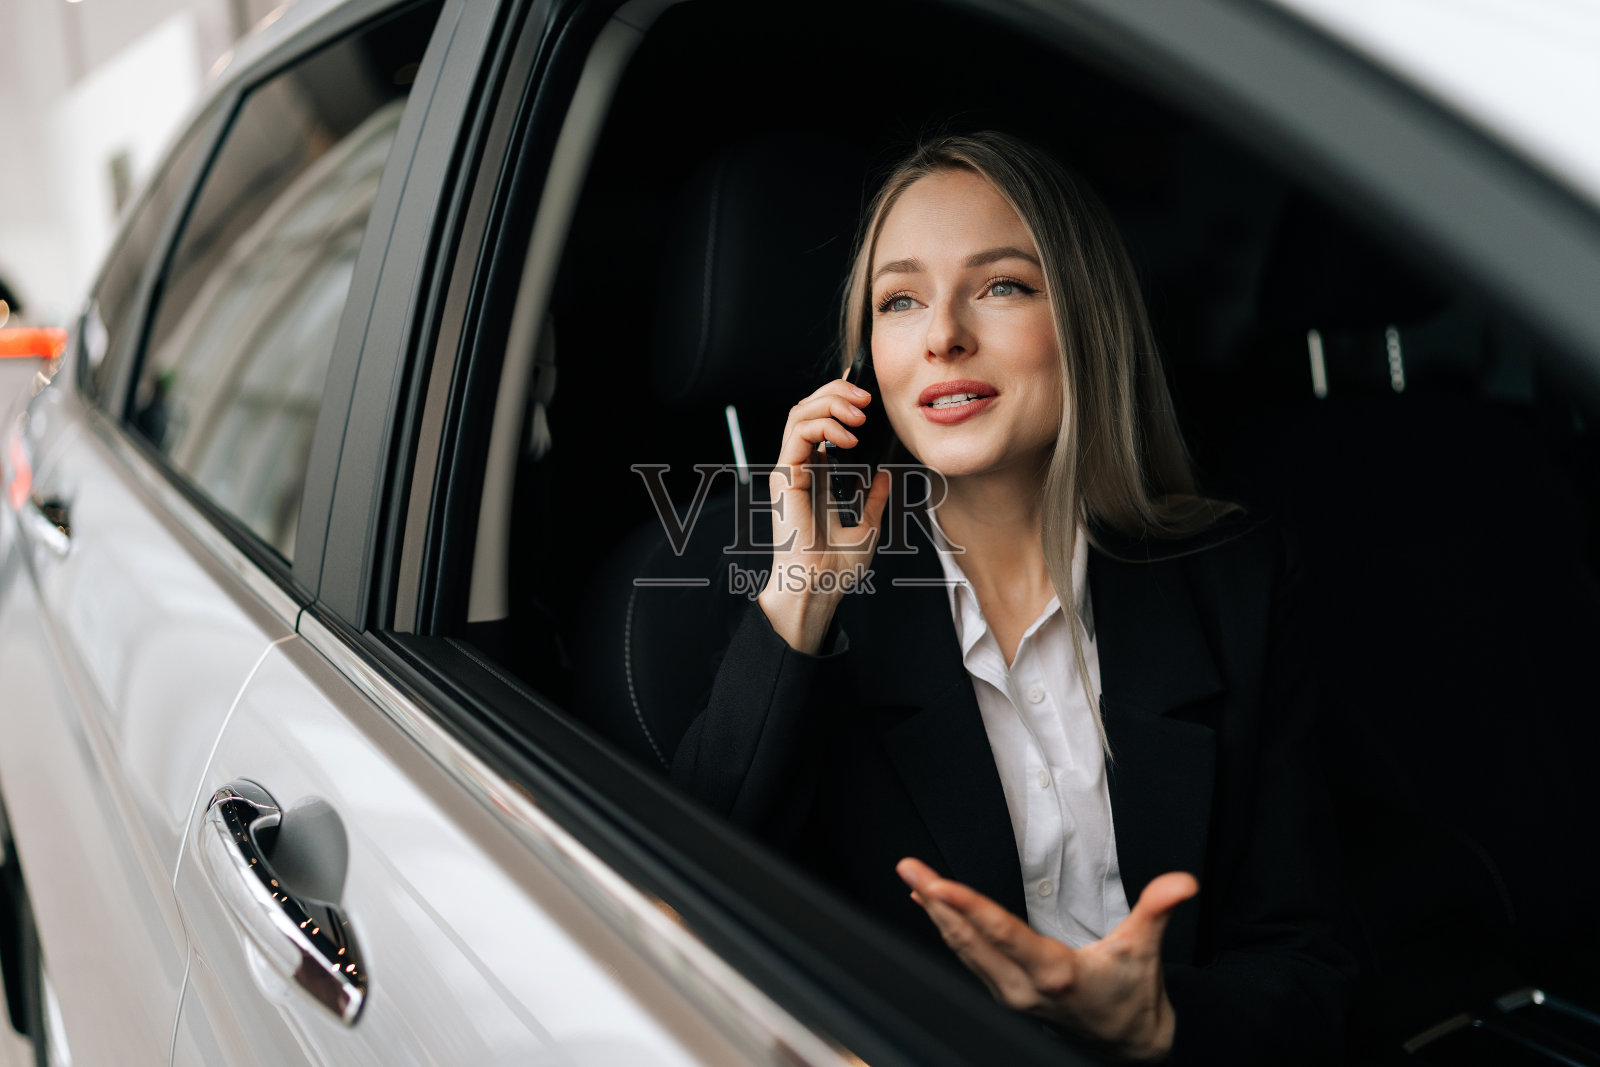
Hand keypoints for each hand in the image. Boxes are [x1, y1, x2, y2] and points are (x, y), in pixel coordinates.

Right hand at [759, 375, 892, 653]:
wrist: (821, 586)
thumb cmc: (836, 567)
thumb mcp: (867, 527)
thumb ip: (875, 499)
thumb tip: (886, 475)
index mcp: (816, 478)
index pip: (821, 424)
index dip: (839, 402)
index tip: (867, 397)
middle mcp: (800, 469)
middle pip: (808, 410)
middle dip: (836, 393)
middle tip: (865, 395)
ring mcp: (790, 471)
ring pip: (799, 414)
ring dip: (830, 403)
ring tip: (859, 412)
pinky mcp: (785, 476)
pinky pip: (799, 435)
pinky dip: (825, 425)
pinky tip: (848, 436)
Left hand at [897, 857, 1197, 1062]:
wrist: (1128, 1043)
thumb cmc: (1132, 994)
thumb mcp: (1146, 949)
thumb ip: (1160, 909)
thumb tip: (1183, 883)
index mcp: (1055, 974)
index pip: (1003, 935)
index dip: (969, 909)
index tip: (939, 886)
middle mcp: (1024, 987)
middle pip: (969, 939)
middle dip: (936, 901)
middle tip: (909, 867)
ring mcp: (1009, 994)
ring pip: (962, 950)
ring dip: (935, 914)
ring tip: (913, 879)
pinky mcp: (1003, 993)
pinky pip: (966, 957)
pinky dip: (947, 929)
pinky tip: (933, 908)